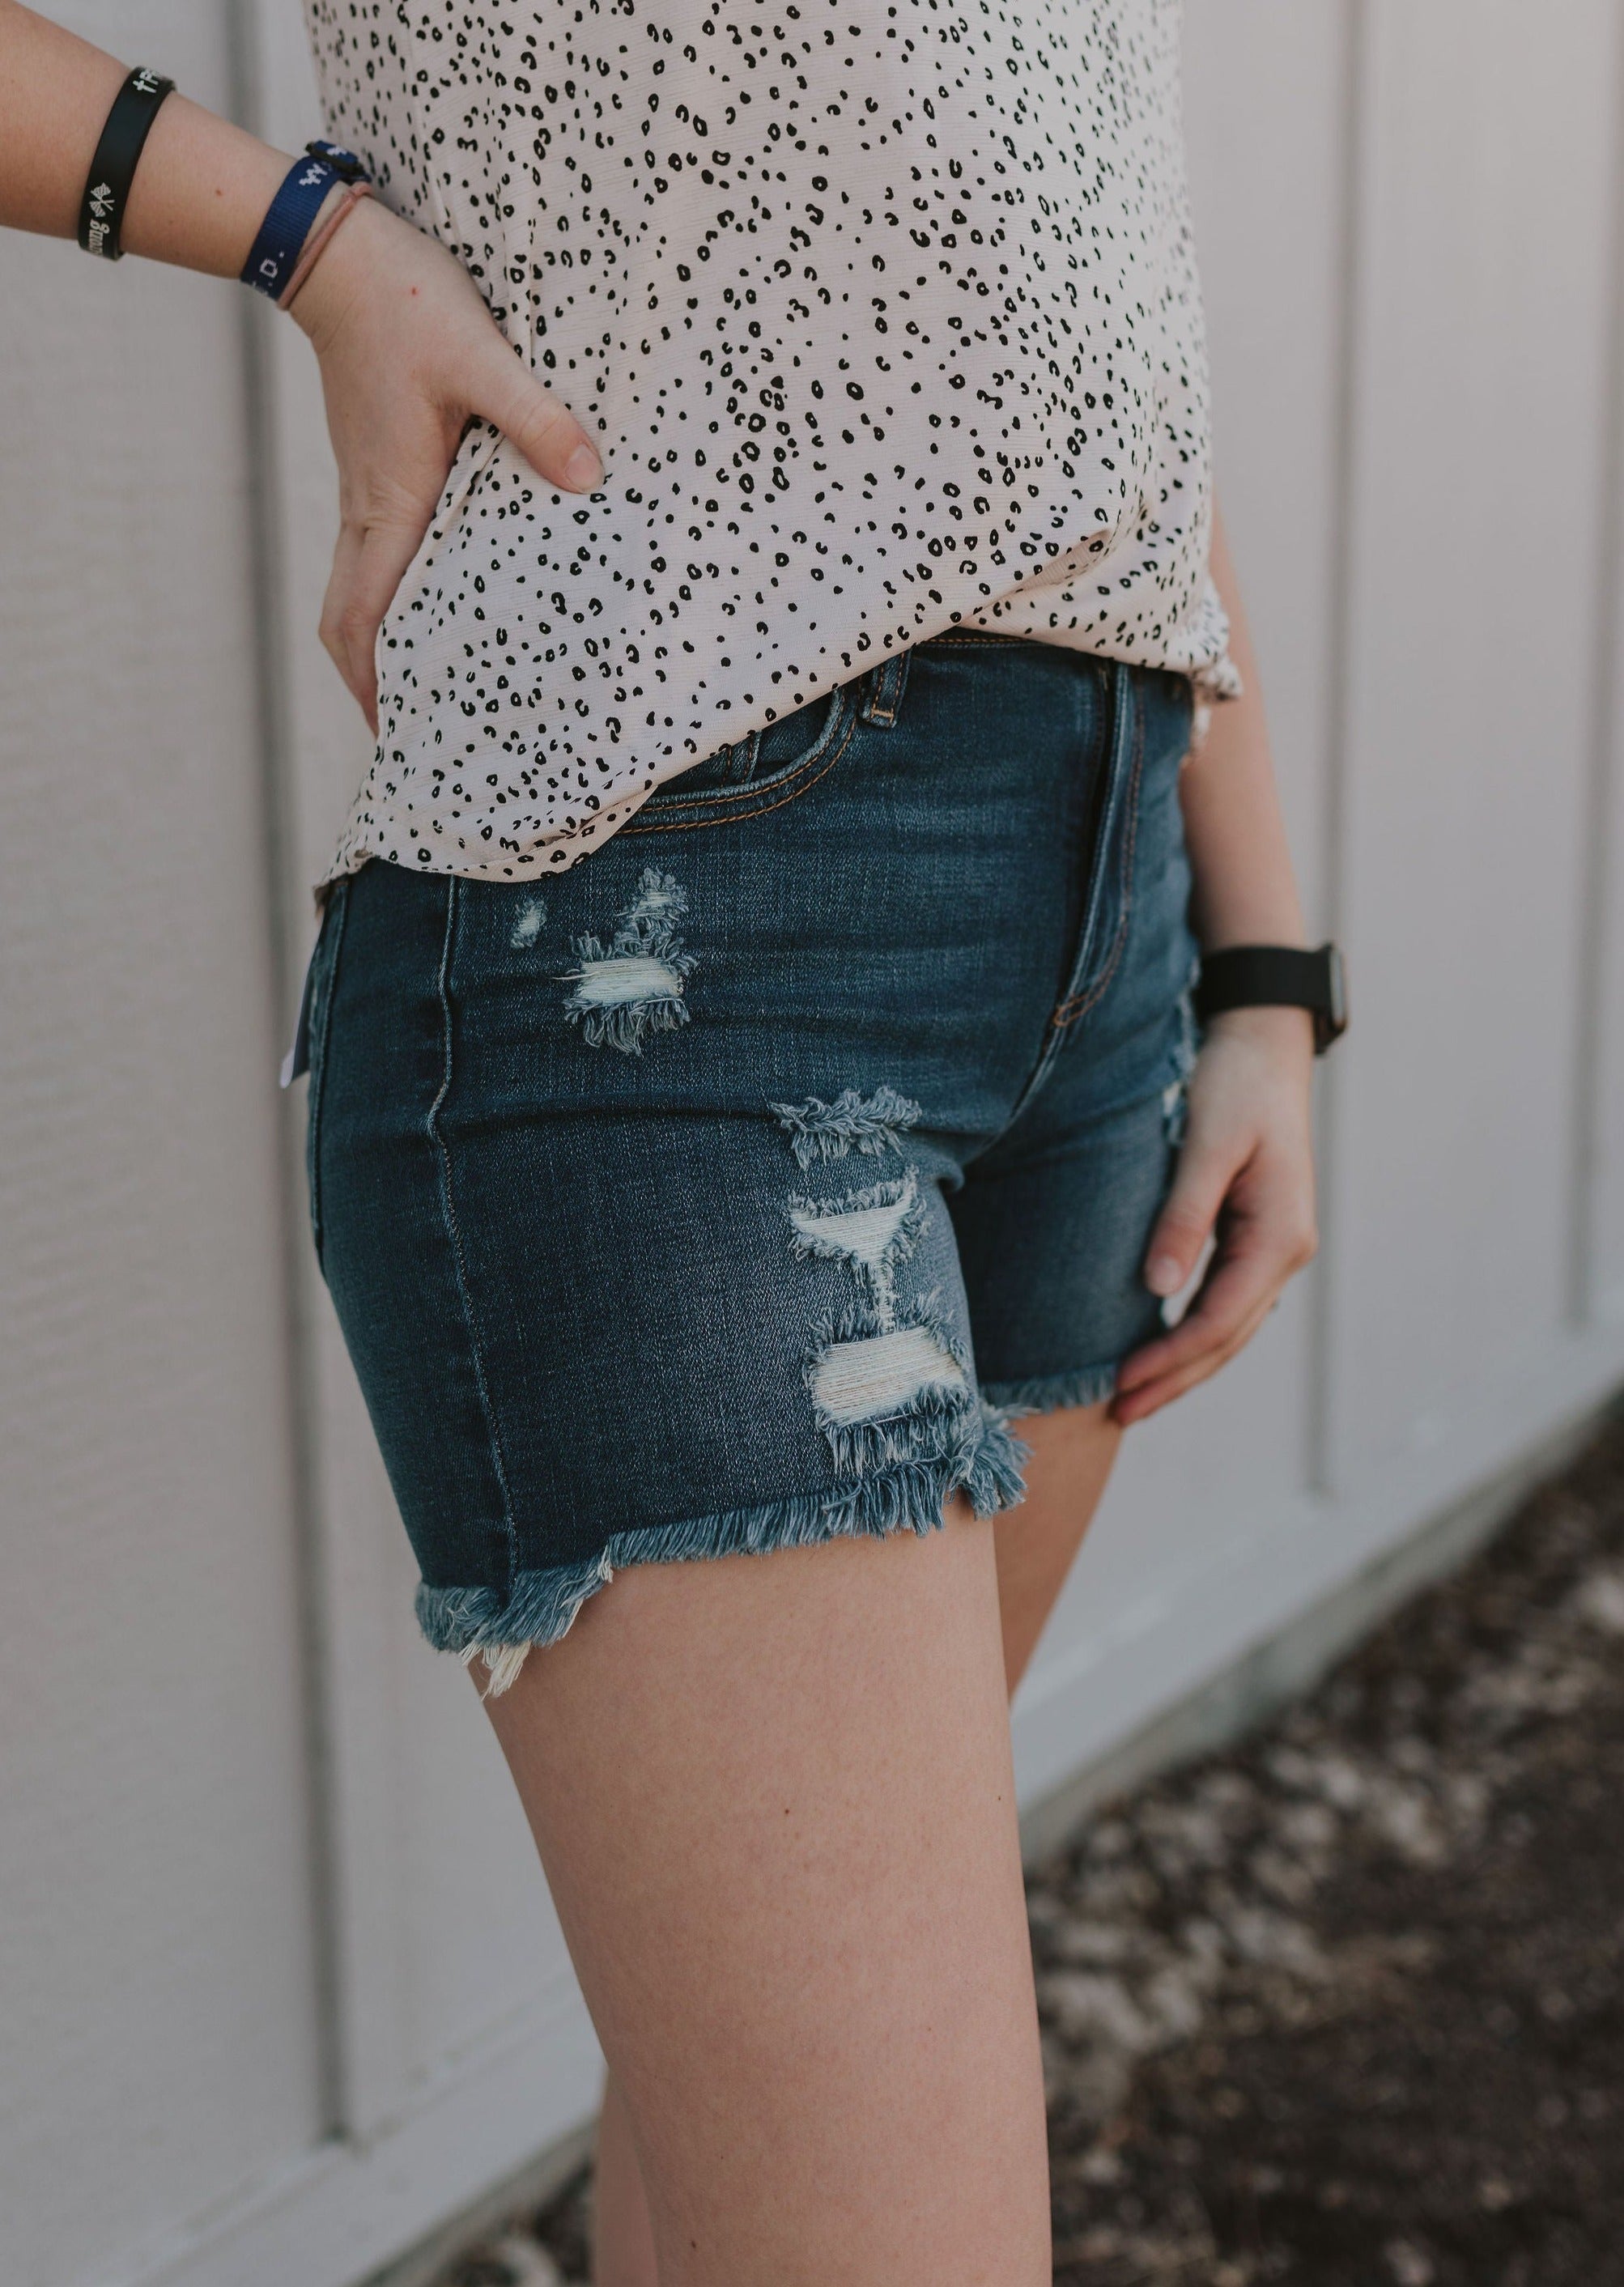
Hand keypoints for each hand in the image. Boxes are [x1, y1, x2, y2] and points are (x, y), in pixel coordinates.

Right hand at [288, 195, 601, 731]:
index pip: (363, 619)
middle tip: (419, 736)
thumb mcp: (481, 356)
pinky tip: (446, 605)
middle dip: (376, 686)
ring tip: (434, 688)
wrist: (339, 254)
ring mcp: (369, 493)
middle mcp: (370, 510)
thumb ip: (536, 416)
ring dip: (386, 646)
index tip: (399, 737)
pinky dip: (398, 599)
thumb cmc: (405, 303)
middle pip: (351, 624)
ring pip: (364, 593)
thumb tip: (588, 476)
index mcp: (389, 502)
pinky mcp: (381, 471)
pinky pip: (381, 557)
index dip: (373, 684)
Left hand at [1111, 1004, 1317, 1425]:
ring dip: (1183, 1366)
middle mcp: (1285, 1252)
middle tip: (1118, 1413)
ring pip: (1228, 1328)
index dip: (1171, 1360)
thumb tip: (1158, 1289)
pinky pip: (1224, 1303)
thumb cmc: (1235, 1086)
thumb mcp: (1207, 1147)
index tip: (1121, 1385)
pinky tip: (1157, 1349)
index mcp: (1281, 1238)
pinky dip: (1192, 1334)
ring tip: (1132, 1398)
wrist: (1264, 1044)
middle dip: (1175, 1380)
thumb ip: (1183, 1217)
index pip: (1221, 1321)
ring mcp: (1274, 1248)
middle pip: (1227, 1339)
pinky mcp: (1254, 1238)